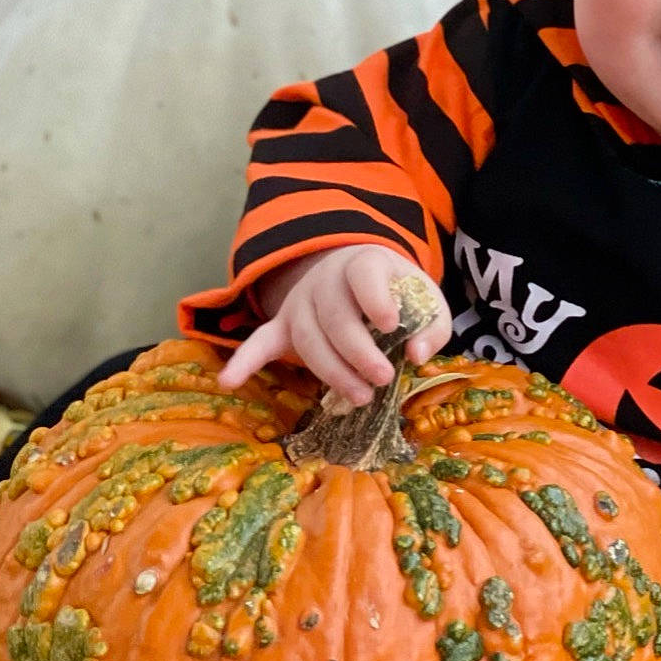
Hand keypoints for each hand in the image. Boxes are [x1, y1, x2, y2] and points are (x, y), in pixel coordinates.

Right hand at [216, 245, 451, 405]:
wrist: (360, 273)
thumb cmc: (397, 292)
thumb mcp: (425, 299)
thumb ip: (431, 325)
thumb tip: (417, 355)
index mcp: (363, 263)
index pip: (363, 275)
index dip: (375, 299)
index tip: (390, 324)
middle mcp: (325, 279)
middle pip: (335, 317)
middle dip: (358, 352)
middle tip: (384, 378)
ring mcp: (300, 302)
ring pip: (308, 339)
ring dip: (332, 371)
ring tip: (361, 397)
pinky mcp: (284, 325)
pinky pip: (260, 341)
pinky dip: (244, 360)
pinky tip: (229, 381)